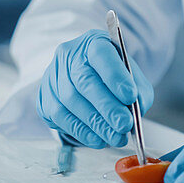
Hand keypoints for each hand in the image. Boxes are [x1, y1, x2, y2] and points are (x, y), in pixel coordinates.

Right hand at [36, 29, 152, 148]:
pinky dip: (83, 131)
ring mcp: (53, 76)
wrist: (82, 77)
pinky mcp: (45, 98)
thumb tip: (137, 109)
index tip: (130, 97)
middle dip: (107, 107)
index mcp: (93, 43)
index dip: (115, 76)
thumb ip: (138, 89)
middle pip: (85, 81)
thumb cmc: (111, 75)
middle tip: (124, 125)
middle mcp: (69, 56)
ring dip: (96, 124)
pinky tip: (99, 139)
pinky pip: (62, 117)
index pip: (101, 54)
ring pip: (71, 101)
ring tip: (116, 136)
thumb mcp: (130, 74)